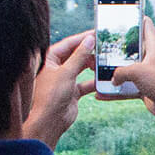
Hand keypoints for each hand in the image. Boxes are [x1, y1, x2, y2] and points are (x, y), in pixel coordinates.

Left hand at [24, 32, 94, 148]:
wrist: (50, 121)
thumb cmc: (51, 96)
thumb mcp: (67, 72)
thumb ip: (80, 55)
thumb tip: (89, 40)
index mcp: (50, 59)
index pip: (69, 43)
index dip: (83, 38)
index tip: (97, 34)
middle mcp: (57, 68)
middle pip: (76, 54)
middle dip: (90, 52)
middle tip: (104, 48)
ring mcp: (65, 80)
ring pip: (82, 68)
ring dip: (93, 66)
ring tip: (105, 62)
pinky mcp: (72, 91)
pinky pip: (86, 83)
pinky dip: (94, 82)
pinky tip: (103, 79)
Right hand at [110, 19, 154, 121]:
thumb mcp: (136, 72)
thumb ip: (119, 72)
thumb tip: (113, 79)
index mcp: (153, 45)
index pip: (145, 23)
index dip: (134, 16)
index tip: (120, 14)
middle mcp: (151, 56)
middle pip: (131, 46)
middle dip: (116, 47)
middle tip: (100, 45)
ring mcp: (147, 71)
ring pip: (126, 67)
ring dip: (112, 70)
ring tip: (96, 69)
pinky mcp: (144, 86)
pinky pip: (126, 86)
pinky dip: (115, 90)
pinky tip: (101, 94)